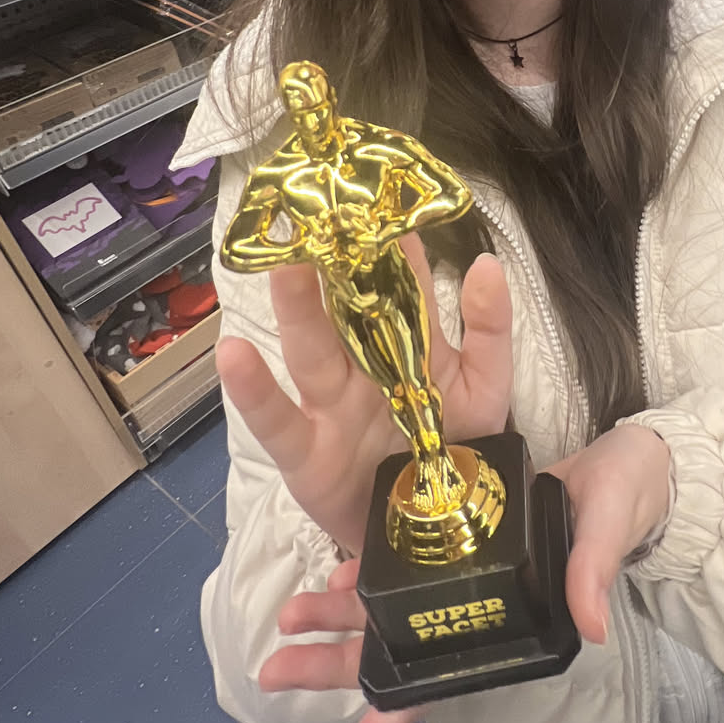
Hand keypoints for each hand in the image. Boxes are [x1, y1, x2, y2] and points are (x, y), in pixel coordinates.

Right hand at [216, 238, 511, 557]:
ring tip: (285, 264)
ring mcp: (329, 404)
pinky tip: (233, 353)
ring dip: (296, 307)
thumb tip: (486, 262)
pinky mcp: (304, 451)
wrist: (431, 533)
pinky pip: (276, 417)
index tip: (379, 189)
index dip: (391, 238)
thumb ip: (490, 331)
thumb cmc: (457, 450)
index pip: (398, 279)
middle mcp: (361, 363)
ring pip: (310, 347)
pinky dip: (254, 389)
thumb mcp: (486, 389)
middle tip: (318, 210)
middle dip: (331, 261)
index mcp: (406, 341)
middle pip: (342, 305)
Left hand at [260, 420, 670, 722]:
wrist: (639, 460)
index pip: (446, 684)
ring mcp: (470, 576)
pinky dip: (371, 570)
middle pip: (400, 651)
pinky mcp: (464, 535)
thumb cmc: (629, 498)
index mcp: (516, 623)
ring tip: (289, 616)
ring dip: (340, 617)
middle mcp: (484, 609)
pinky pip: (409, 564)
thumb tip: (589, 628)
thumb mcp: (611, 526)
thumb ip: (594, 572)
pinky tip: (338, 566)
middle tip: (273, 669)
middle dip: (336, 664)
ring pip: (394, 611)